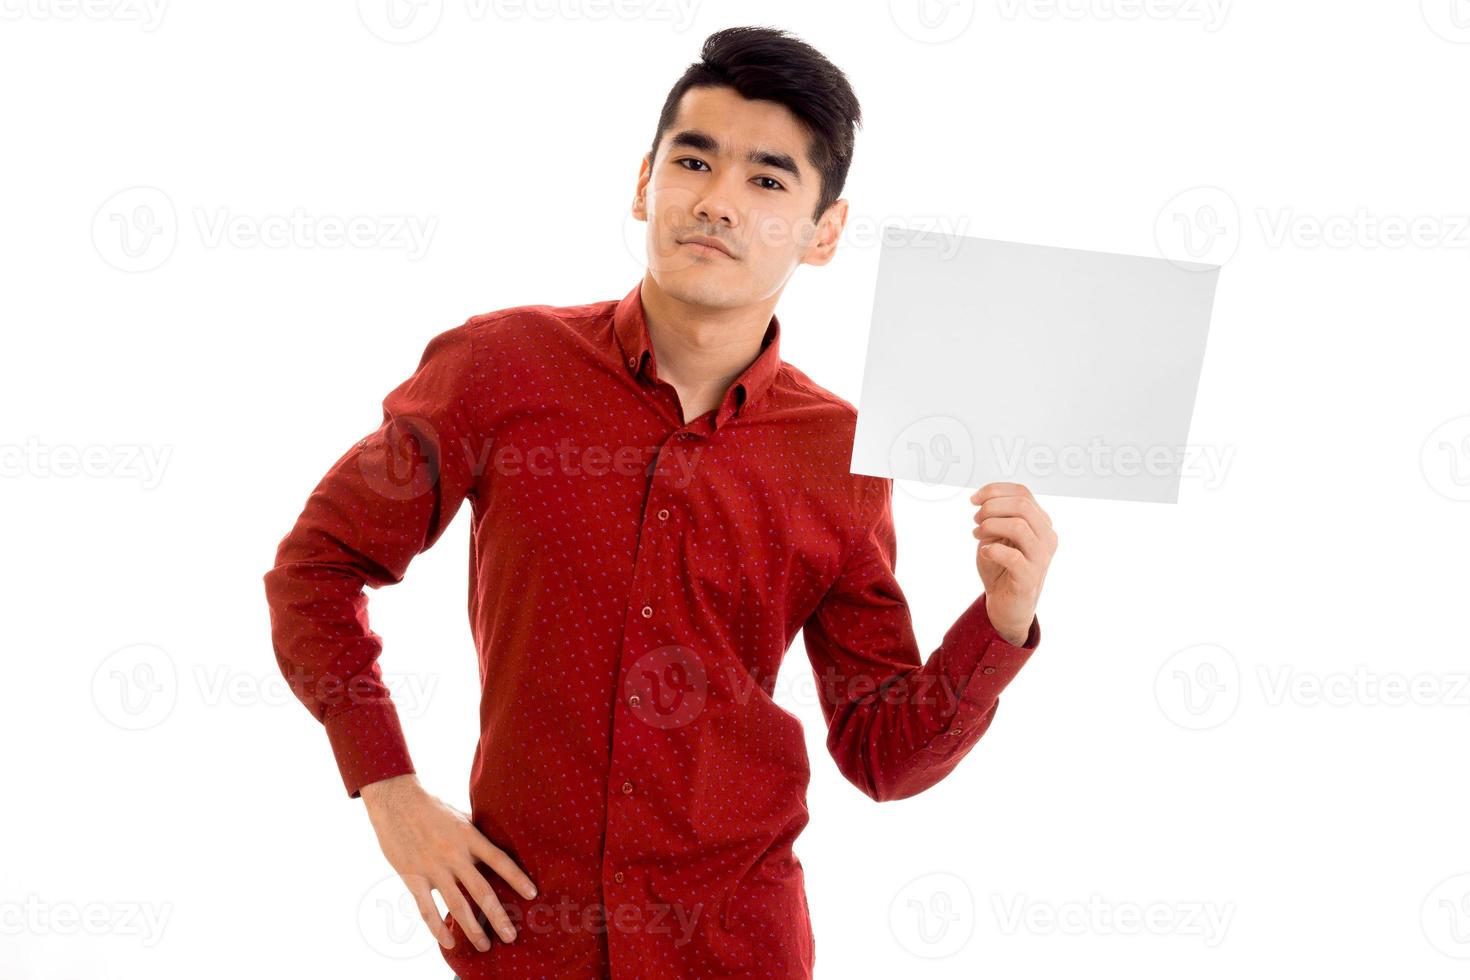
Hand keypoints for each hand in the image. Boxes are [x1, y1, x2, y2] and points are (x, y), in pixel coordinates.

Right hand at [360, 774, 537, 951]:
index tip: (532, 894)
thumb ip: (477, 835)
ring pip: (457, 905)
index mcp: (469, 836)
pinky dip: (438, 928)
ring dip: (472, 929)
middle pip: (481, 890)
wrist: (395, 800)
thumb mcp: (461, 815)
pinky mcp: (412, 877)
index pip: (499, 860)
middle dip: (498, 916)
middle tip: (511, 936)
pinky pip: (427, 909)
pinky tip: (449, 942)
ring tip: (485, 946)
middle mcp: (454, 854)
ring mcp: (432, 868)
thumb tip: (498, 849)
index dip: (517, 878)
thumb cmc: (432, 807)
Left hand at [970, 482, 1055, 645]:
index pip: (1022, 493)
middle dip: (991, 507)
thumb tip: (983, 502)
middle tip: (975, 520)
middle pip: (1022, 505)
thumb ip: (996, 516)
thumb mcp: (997, 536)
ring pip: (1018, 526)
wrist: (1007, 605)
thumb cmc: (1001, 568)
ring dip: (990, 526)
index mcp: (1041, 523)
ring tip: (977, 534)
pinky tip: (984, 552)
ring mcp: (1041, 558)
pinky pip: (1012, 556)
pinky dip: (992, 550)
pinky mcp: (1030, 578)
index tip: (974, 499)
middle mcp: (1047, 537)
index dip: (994, 490)